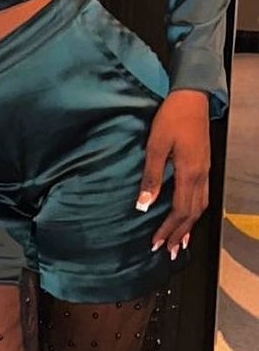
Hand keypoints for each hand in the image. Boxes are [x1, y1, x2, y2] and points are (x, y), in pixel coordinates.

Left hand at [136, 89, 209, 258]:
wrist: (192, 98)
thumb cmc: (172, 118)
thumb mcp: (156, 146)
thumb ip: (151, 177)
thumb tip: (144, 205)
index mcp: (189, 173)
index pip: (179, 211)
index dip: (168, 230)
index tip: (156, 244)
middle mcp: (201, 176)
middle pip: (192, 214)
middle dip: (180, 234)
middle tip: (169, 253)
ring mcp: (205, 171)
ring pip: (201, 207)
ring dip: (190, 227)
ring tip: (181, 243)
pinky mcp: (205, 165)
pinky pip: (203, 196)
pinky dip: (196, 212)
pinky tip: (189, 216)